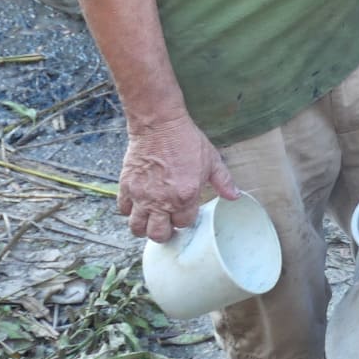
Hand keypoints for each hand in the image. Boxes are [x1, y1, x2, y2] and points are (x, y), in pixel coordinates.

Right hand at [117, 114, 238, 242]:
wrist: (159, 124)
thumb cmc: (186, 141)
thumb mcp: (212, 160)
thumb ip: (223, 181)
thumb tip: (234, 196)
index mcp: (185, 195)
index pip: (184, 223)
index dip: (186, 219)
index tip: (185, 212)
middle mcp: (162, 200)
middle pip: (158, 234)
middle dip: (164, 233)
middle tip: (167, 224)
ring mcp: (142, 195)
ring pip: (137, 228)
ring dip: (145, 227)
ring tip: (152, 218)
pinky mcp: (127, 187)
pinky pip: (123, 210)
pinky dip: (130, 211)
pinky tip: (139, 203)